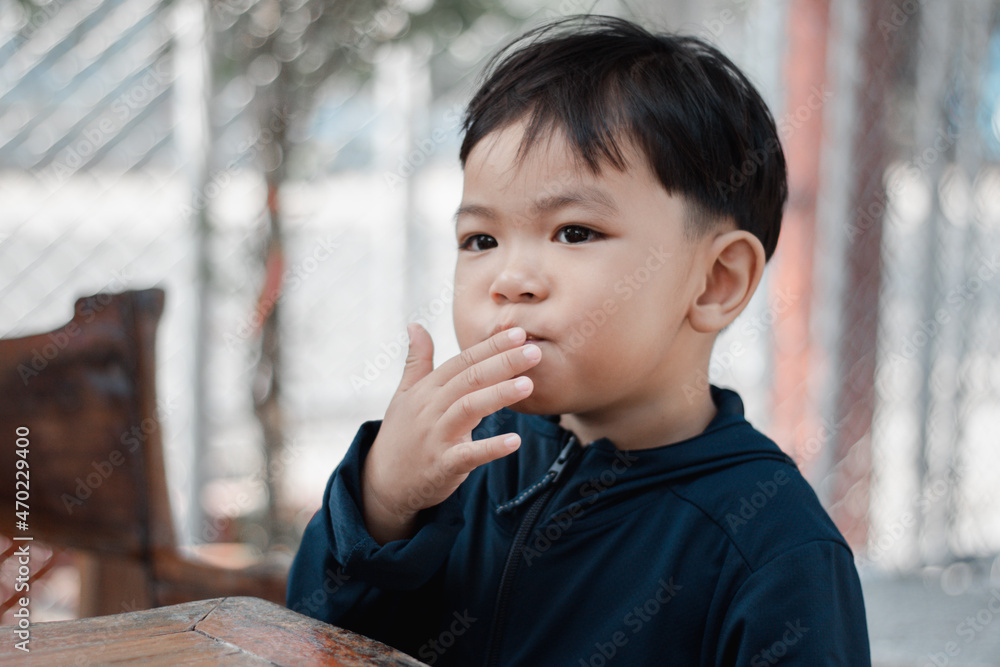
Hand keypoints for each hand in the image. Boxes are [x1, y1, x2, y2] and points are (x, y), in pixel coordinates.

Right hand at [361, 323, 541, 543]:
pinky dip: (491, 448)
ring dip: (499, 395)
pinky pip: (468, 455)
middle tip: (535, 351)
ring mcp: (435, 437)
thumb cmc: (400, 435)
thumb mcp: (404, 395)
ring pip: (468, 409)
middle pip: (469, 379)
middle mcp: (430, 409)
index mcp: (426, 389)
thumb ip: (416, 361)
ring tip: (528, 385)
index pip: (462, 361)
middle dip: (503, 363)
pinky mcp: (442, 466)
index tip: (518, 333)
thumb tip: (415, 324)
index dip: (490, 347)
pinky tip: (514, 441)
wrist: (382, 483)